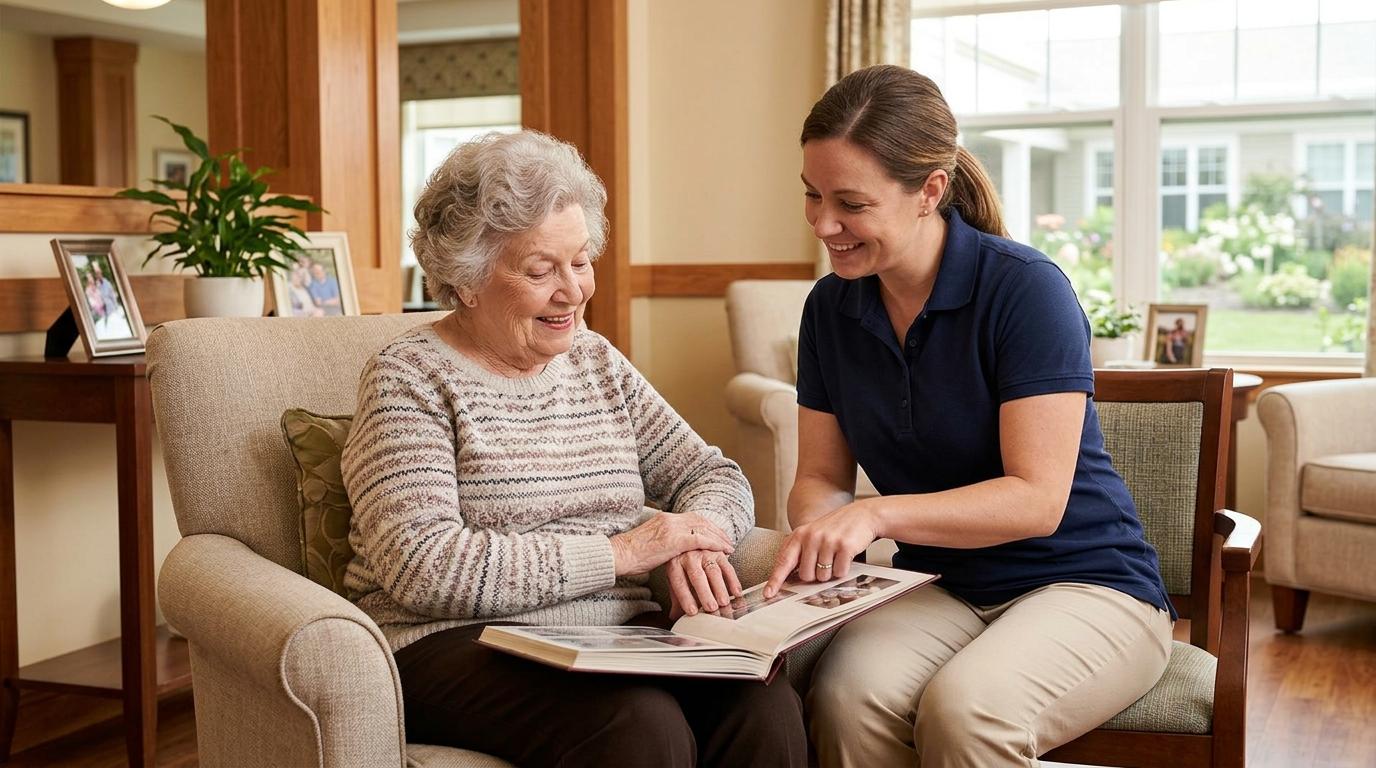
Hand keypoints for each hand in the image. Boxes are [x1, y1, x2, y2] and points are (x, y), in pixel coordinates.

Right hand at [610, 511, 734, 576]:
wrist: (619, 554)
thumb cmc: (630, 555)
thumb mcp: (649, 543)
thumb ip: (663, 542)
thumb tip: (670, 550)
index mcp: (664, 518)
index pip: (692, 518)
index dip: (706, 526)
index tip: (716, 533)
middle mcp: (670, 519)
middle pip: (700, 521)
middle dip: (716, 530)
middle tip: (727, 539)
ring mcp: (672, 528)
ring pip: (703, 529)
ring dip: (719, 538)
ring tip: (729, 547)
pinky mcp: (674, 540)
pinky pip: (700, 540)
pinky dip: (714, 544)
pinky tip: (722, 551)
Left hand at [667, 550, 742, 617]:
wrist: (691, 540)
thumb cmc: (683, 564)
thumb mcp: (676, 578)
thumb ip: (677, 598)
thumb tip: (675, 617)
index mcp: (675, 564)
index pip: (679, 582)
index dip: (685, 598)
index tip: (692, 612)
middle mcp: (689, 556)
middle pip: (697, 575)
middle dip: (704, 593)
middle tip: (711, 608)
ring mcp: (705, 552)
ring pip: (713, 571)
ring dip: (720, 588)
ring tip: (724, 602)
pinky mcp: (718, 551)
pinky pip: (727, 566)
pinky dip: (733, 580)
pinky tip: (736, 592)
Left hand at [765, 500, 880, 596]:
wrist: (863, 514)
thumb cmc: (836, 528)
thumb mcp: (812, 533)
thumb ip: (799, 551)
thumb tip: (787, 577)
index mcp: (799, 534)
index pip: (783, 561)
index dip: (775, 579)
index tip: (768, 594)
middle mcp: (811, 537)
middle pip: (805, 575)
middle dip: (815, 574)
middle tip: (824, 561)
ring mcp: (827, 541)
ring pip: (822, 577)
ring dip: (830, 572)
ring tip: (836, 556)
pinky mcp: (844, 546)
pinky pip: (839, 572)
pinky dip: (843, 570)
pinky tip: (845, 556)